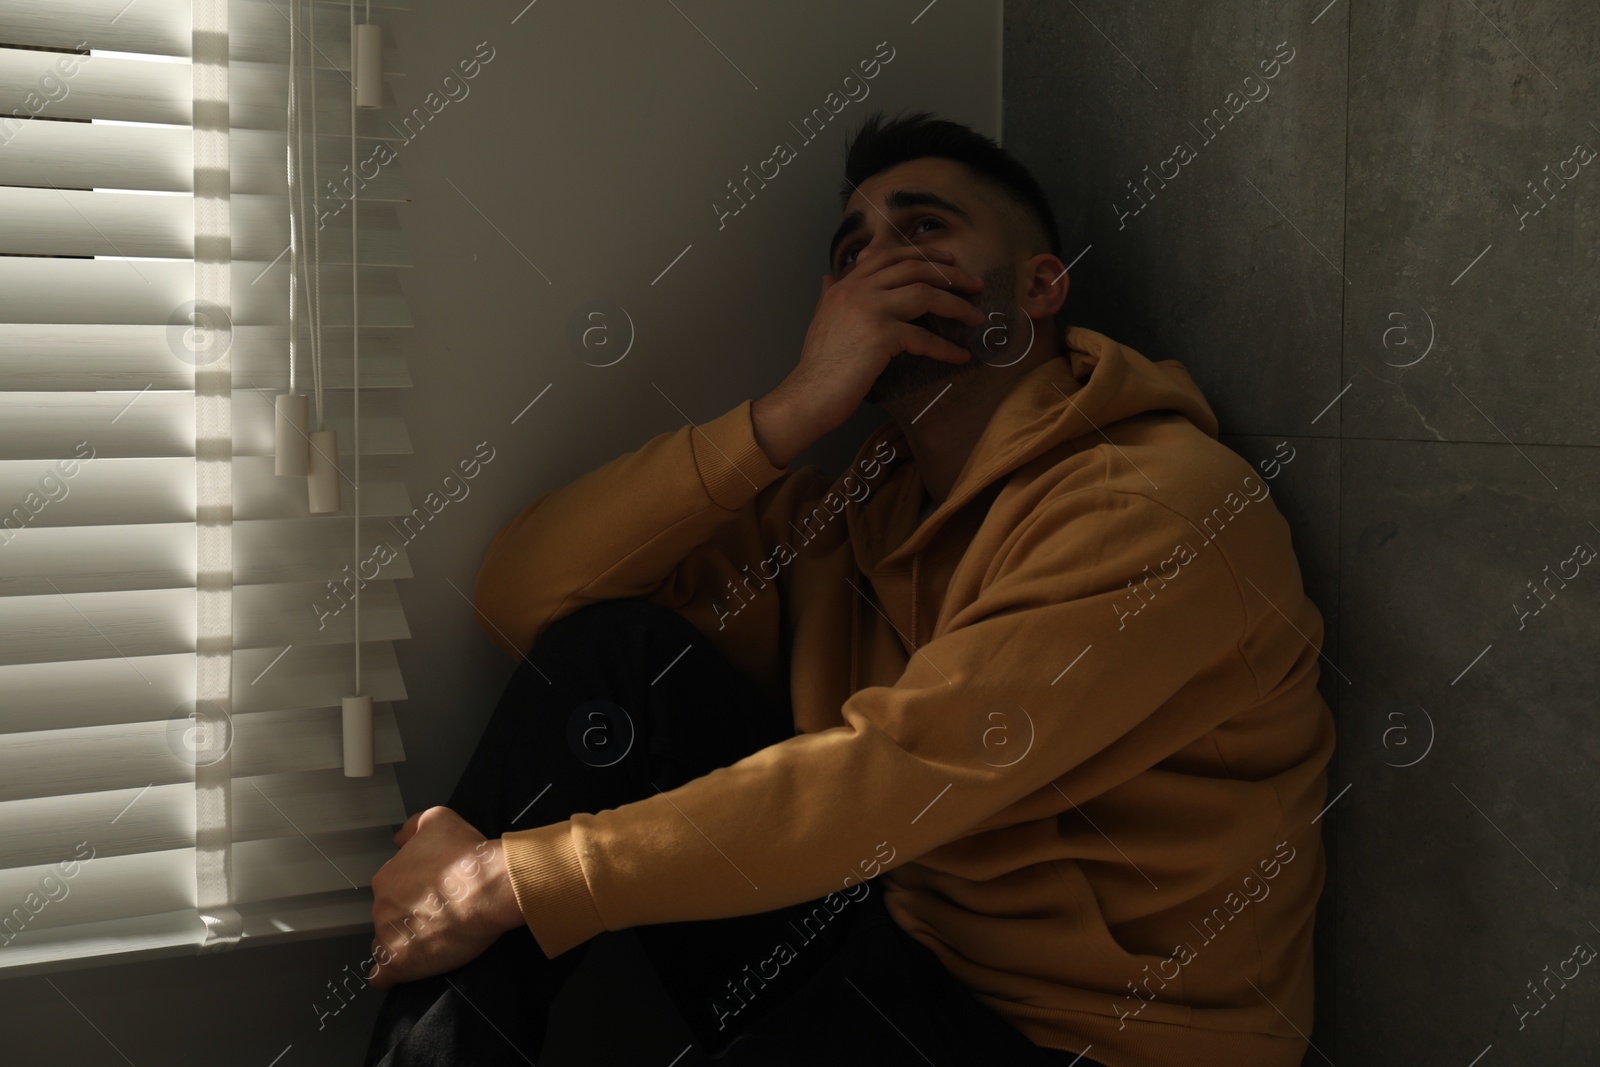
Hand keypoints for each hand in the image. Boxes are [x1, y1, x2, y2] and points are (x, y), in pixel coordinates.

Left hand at [366, 806, 525, 990]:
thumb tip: (399, 838)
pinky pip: (383, 977)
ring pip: (387, 944)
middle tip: (440, 914)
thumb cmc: (467, 854)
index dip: (413, 891)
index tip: (434, 893)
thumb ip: (412, 827)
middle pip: (388, 917)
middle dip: (408, 916)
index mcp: (387, 877)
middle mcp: (381, 907)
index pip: (391, 889)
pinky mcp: (401, 964)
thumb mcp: (439, 819)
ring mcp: (388, 937)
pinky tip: (408, 969)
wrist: (490, 887)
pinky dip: (391, 975)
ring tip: (432, 940)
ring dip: (404, 943)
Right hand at [762, 244, 986, 452]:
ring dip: (957, 305)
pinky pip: (924, 337)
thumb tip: (829, 277)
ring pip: (925, 294)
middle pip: (914, 268)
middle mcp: (858, 290)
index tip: (949, 259)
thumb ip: (829, 294)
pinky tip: (960, 357)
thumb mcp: (821, 319)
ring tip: (976, 318)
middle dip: (950, 273)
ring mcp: (869, 310)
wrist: (808, 394)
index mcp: (846, 284)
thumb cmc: (818, 364)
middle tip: (974, 283)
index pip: (890, 255)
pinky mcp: (881, 336)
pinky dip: (946, 348)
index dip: (924, 254)